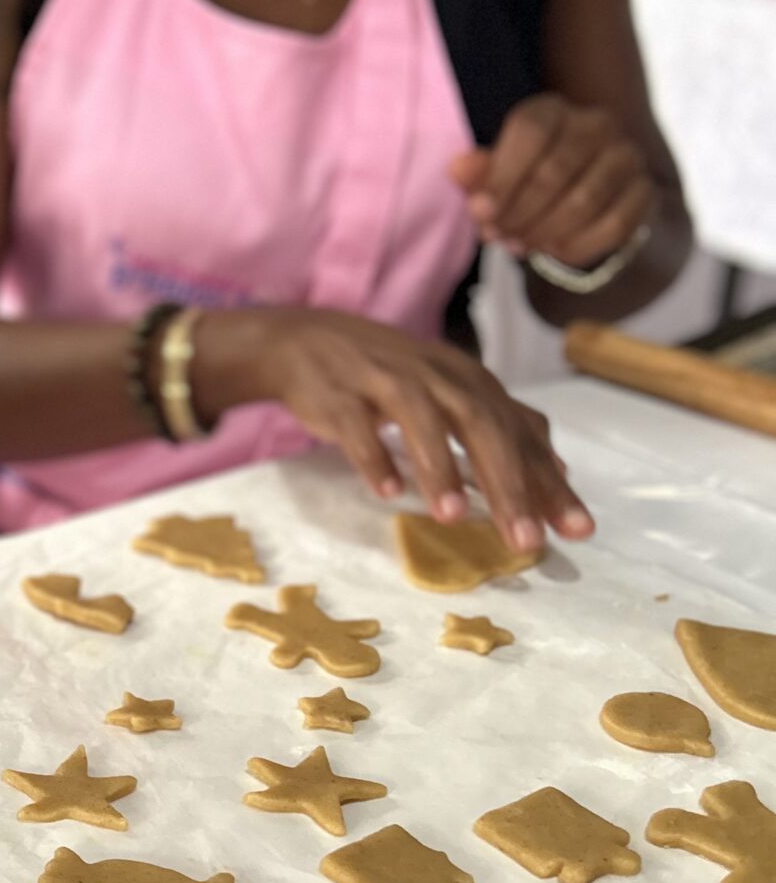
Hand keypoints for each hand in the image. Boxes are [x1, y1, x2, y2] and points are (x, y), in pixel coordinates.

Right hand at [195, 305, 592, 551]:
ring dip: (440, 468)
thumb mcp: (452, 390)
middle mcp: (435, 376)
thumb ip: (504, 425)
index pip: (521, 432)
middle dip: (508, 483)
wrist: (304, 341)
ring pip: (421, 420)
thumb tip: (559, 469)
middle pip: (481, 425)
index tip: (577, 530)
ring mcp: (385, 380)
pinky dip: (373, 456)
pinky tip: (387, 492)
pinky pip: (358, 426)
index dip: (550, 481)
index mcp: (468, 380)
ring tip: (455, 518)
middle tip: (525, 541)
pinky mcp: (339, 393)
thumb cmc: (388, 375)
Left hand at [449, 95, 653, 270]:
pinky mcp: (646, 191)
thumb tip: (459, 169)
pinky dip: (577, 246)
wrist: (587, 196)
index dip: (502, 176)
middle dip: (519, 213)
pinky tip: (553, 251)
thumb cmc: (528, 179)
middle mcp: (596, 124)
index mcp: (552, 110)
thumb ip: (477, 172)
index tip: (480, 212)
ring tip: (519, 246)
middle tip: (497, 236)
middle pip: (554, 171)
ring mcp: (627, 156)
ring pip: (584, 201)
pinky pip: (614, 226)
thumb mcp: (497, 172)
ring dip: (544, 232)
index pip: (530, 132)